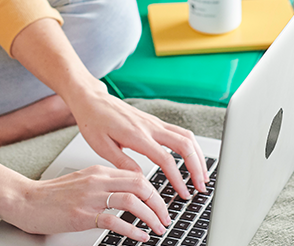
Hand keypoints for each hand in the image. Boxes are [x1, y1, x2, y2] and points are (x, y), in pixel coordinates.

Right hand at [5, 165, 170, 241]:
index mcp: (99, 172)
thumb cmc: (51, 196)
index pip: (137, 176)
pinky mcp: (83, 215)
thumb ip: (103, 185)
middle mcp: (97, 181)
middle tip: (165, 218)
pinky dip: (133, 229)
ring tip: (158, 228)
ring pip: (132, 201)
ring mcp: (90, 197)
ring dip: (150, 216)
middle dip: (158, 203)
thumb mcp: (82, 182)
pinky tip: (140, 236)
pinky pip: (115, 220)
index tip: (161, 205)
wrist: (25, 200)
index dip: (154, 191)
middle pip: (140, 185)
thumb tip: (127, 195)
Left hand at [64, 83, 209, 199]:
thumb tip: (141, 179)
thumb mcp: (101, 147)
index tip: (183, 193)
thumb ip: (122, 163)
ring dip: (198, 156)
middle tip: (202, 186)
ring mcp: (154, 122)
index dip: (178, 179)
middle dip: (197, 167)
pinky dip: (191, 147)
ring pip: (187, 137)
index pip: (166, 159)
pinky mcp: (155, 121)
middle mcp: (150, 127)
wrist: (92, 100)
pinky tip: (192, 158)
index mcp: (136, 135)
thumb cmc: (93, 121)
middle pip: (185, 145)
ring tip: (202, 175)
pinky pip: (180, 132)